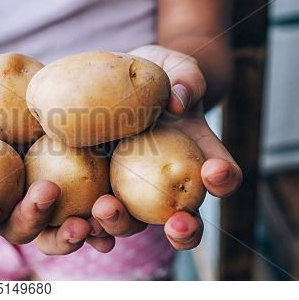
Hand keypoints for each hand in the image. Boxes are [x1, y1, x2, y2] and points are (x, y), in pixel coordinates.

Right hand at [0, 81, 112, 261]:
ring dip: (75, 231)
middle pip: (22, 235)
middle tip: (46, 194)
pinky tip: (112, 204)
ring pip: (58, 229)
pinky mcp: (69, 181)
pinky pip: (86, 204)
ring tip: (92, 217)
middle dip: (34, 224)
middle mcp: (8, 213)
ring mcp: (40, 200)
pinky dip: (100, 212)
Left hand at [89, 45, 241, 249]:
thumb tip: (179, 102)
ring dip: (122, 224)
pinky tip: (76, 219)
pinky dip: (87, 221)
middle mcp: (167, 185)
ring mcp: (131, 191)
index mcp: (196, 158)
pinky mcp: (98, 188)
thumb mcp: (175, 69)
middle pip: (182, 220)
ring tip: (105, 210)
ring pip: (133, 223)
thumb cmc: (157, 76)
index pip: (222, 176)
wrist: (120, 83)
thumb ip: (185, 80)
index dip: (224, 180)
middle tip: (176, 224)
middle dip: (184, 231)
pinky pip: (94, 211)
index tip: (213, 171)